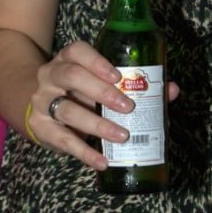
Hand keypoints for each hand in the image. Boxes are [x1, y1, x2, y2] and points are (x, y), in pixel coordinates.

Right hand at [26, 40, 179, 168]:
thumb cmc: (81, 90)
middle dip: (102, 92)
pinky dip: (85, 152)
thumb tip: (171, 89)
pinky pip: (63, 140)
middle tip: (128, 107)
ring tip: (122, 136)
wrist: (41, 107)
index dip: (97, 62)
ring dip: (97, 124)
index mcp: (68, 59)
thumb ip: (135, 84)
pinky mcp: (40, 128)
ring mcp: (43, 101)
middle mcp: (51, 75)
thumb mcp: (100, 82)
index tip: (118, 76)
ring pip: (68, 110)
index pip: (77, 51)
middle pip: (72, 77)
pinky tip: (102, 161)